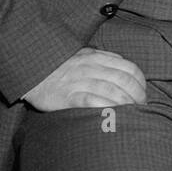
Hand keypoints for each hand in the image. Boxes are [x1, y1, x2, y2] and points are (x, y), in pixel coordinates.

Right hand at [20, 48, 147, 110]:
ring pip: (112, 91)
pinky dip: (108, 108)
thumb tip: (124, 67)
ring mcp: (79, 81)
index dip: (141, 83)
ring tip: (133, 114)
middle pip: (125, 80)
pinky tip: (115, 115)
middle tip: (142, 108)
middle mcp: (90, 67)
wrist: (29, 71)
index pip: (129, 68)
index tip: (143, 94)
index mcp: (96, 56)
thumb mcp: (82, 55)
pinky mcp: (68, 96)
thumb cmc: (59, 66)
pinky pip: (93, 101)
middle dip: (138, 96)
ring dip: (127, 104)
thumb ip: (103, 59)